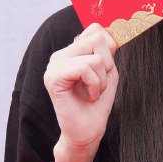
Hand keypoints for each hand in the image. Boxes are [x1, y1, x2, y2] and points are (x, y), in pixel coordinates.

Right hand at [43, 23, 118, 151]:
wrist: (87, 131)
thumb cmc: (97, 103)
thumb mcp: (108, 70)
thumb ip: (106, 49)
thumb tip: (107, 30)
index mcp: (71, 52)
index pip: (95, 29)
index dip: (109, 49)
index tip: (105, 70)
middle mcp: (59, 55)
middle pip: (96, 39)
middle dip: (106, 64)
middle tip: (98, 83)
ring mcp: (54, 65)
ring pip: (94, 56)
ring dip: (101, 78)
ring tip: (93, 91)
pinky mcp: (53, 77)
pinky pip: (85, 68)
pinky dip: (95, 84)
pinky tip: (89, 96)